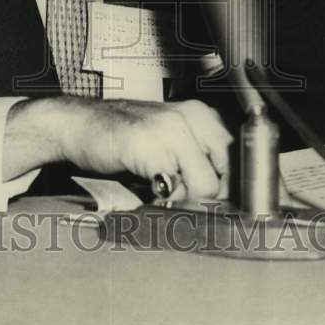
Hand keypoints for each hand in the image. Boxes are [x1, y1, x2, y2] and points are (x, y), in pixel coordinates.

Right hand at [3, 95, 231, 199]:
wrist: (78, 123)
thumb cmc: (123, 136)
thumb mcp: (169, 139)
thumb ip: (199, 162)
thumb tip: (228, 200)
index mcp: (202, 114)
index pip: (244, 156)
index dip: (246, 188)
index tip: (245, 210)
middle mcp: (192, 116)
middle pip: (230, 174)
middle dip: (217, 200)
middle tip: (197, 208)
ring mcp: (172, 128)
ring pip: (207, 185)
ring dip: (190, 202)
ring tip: (166, 194)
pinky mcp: (150, 145)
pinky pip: (177, 188)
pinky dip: (168, 200)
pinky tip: (151, 190)